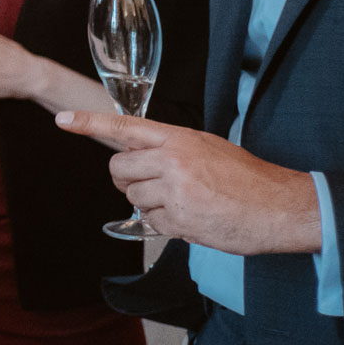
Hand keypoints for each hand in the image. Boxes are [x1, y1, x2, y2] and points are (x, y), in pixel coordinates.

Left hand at [55, 110, 321, 254]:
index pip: (124, 127)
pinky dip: (164, 224)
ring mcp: (175, 191)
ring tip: (181, 201)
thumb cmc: (248, 177)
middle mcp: (172, 160)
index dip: (89, 123)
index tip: (62, 120)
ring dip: (148, 204)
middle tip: (147, 185)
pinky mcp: (180, 220)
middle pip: (118, 167)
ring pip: (132, 197)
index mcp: (179, 138)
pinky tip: (190, 218)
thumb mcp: (208, 147)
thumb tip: (140, 157)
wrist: (281, 206)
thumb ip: (171, 148)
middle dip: (126, 179)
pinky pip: (151, 222)